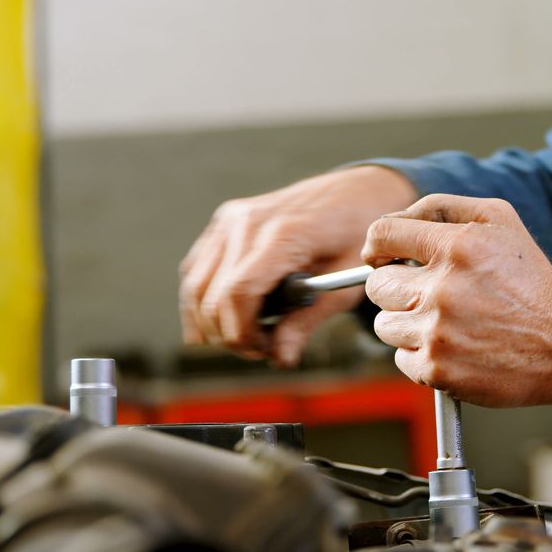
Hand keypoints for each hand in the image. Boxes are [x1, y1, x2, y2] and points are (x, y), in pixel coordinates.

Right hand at [179, 166, 416, 366]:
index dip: (243, 333)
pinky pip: (197, 270)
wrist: (355, 193)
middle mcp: (248, 222)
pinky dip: (203, 301)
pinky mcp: (223, 222)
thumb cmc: (356, 237)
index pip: (239, 292)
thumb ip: (308, 320)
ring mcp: (230, 219)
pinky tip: (224, 321)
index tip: (265, 351)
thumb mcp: (345, 284)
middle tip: (263, 349)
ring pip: (195, 286)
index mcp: (283, 234)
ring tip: (250, 335)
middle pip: (211, 295)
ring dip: (212, 322)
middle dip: (230, 334)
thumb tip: (280, 358)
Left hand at [362, 194, 551, 406]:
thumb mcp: (500, 221)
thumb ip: (443, 207)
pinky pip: (401, 358)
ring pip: (385, 324)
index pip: (382, 235)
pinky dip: (419, 354)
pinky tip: (451, 346)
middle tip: (423, 293)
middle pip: (376, 285)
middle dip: (395, 287)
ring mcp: (437, 332)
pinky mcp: (437, 369)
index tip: (382, 257)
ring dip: (406, 322)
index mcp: (457, 246)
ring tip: (444, 322)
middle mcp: (443, 288)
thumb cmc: (531, 281)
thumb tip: (396, 219)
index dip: (377, 246)